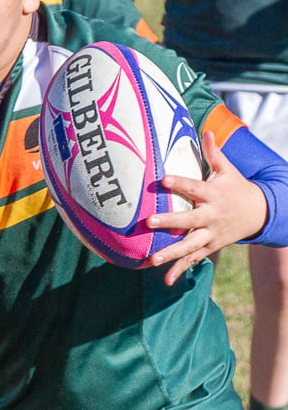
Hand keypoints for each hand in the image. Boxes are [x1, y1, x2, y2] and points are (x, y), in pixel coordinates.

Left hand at [149, 131, 268, 285]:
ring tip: (151, 259)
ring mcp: (210, 234)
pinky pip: (193, 260)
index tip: (164, 178)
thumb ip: (213, 153)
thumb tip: (206, 129)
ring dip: (170, 253)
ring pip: (189, 245)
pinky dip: (180, 270)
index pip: (194, 187)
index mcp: (213, 194)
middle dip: (170, 222)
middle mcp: (211, 216)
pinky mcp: (209, 247)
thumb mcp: (228, 170)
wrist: (260, 214)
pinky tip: (165, 280)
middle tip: (149, 223)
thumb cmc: (236, 187)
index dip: (180, 183)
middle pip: (189, 220)